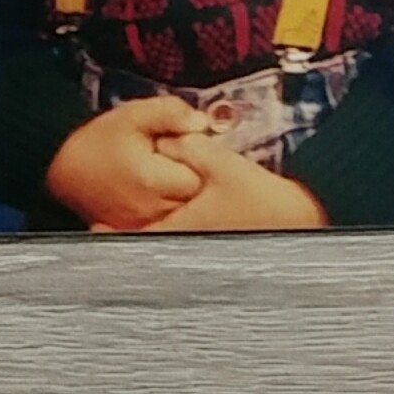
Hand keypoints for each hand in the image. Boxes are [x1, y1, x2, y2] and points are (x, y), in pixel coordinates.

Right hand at [44, 96, 212, 228]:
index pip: (204, 175)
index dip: (199, 159)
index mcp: (154, 181)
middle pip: (198, 198)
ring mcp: (146, 226)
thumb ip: (171, 113)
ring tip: (161, 175)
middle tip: (172, 160)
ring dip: (182, 194)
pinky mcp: (140, 234)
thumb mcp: (133, 114)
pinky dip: (170, 208)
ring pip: (186, 213)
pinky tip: (155, 191)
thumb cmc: (97, 141)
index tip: (184, 148)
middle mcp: (153, 210)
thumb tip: (202, 122)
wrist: (64, 168)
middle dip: (192, 177)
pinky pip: (170, 225)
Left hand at [120, 132, 329, 231]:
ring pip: (168, 244)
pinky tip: (178, 221)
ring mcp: (205, 252)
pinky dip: (174, 234)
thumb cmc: (263, 198)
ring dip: (151, 233)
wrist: (299, 220)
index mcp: (184, 229)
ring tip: (133, 221)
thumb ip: (191, 149)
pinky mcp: (220, 249)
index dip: (111, 234)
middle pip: (149, 244)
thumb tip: (169, 141)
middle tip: (106, 224)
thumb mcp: (224, 164)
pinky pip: (187, 243)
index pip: (136, 237)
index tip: (95, 227)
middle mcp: (191, 246)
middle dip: (128, 234)